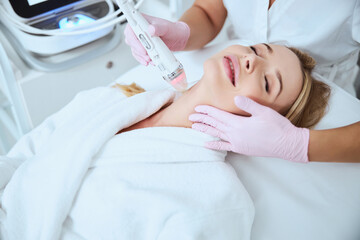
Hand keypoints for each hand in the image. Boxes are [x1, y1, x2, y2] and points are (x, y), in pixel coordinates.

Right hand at [124, 14, 189, 65]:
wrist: (178, 38)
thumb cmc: (172, 30)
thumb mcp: (166, 28)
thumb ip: (159, 28)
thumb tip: (151, 29)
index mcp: (141, 21)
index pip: (131, 29)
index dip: (134, 39)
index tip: (142, 47)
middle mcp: (139, 30)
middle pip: (131, 41)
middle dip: (139, 50)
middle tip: (147, 55)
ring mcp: (140, 40)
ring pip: (135, 50)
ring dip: (142, 57)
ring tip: (150, 60)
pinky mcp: (143, 48)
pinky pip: (139, 55)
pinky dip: (144, 60)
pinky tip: (151, 62)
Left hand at [189, 96, 309, 162]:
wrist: (287, 144)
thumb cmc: (277, 127)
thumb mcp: (264, 112)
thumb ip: (248, 105)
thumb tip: (234, 98)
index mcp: (239, 124)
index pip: (218, 115)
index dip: (207, 110)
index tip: (198, 107)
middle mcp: (235, 134)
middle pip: (215, 124)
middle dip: (202, 119)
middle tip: (191, 116)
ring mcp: (237, 143)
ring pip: (217, 135)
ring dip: (205, 130)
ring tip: (194, 126)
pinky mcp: (241, 149)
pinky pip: (224, 146)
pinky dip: (214, 145)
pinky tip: (206, 144)